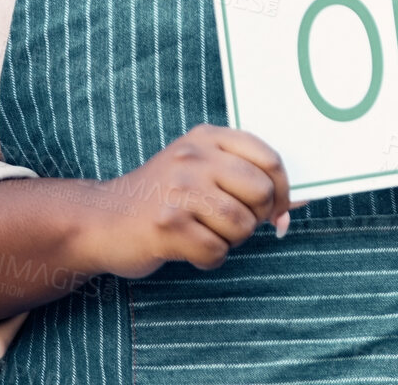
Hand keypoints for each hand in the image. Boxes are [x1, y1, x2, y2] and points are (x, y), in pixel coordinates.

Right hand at [83, 124, 298, 278]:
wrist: (101, 219)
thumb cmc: (162, 198)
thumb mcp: (202, 170)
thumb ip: (248, 179)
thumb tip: (297, 204)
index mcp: (208, 138)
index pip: (270, 160)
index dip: (283, 191)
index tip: (277, 209)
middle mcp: (195, 157)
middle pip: (262, 193)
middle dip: (256, 218)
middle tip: (233, 224)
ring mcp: (179, 190)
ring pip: (241, 225)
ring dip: (231, 240)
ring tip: (206, 233)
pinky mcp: (166, 225)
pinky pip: (216, 251)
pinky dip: (210, 258)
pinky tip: (189, 248)